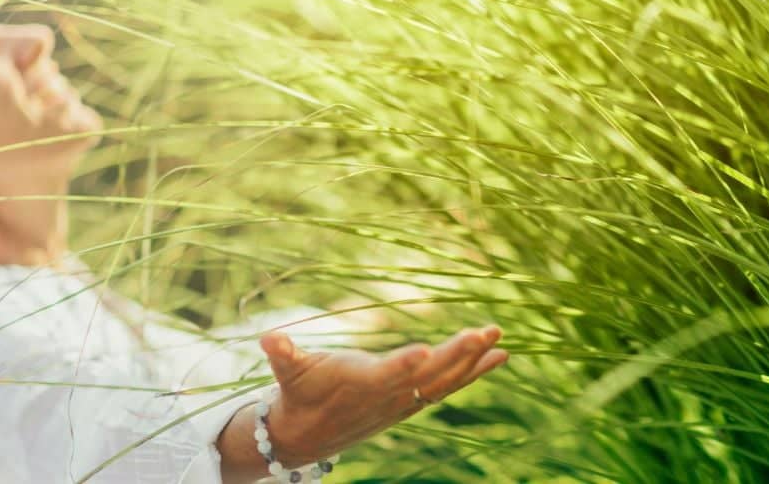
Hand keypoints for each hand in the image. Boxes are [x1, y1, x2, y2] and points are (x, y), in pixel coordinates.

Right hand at [256, 325, 506, 463]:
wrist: (308, 436)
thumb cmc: (299, 393)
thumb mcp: (288, 373)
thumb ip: (284, 355)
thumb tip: (269, 339)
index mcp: (358, 383)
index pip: (384, 375)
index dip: (402, 365)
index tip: (424, 351)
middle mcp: (387, 395)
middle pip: (426, 375)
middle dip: (456, 354)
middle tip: (484, 333)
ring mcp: (404, 401)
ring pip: (444, 381)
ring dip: (473, 361)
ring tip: (499, 339)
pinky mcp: (412, 402)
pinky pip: (448, 386)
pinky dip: (474, 371)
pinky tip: (499, 355)